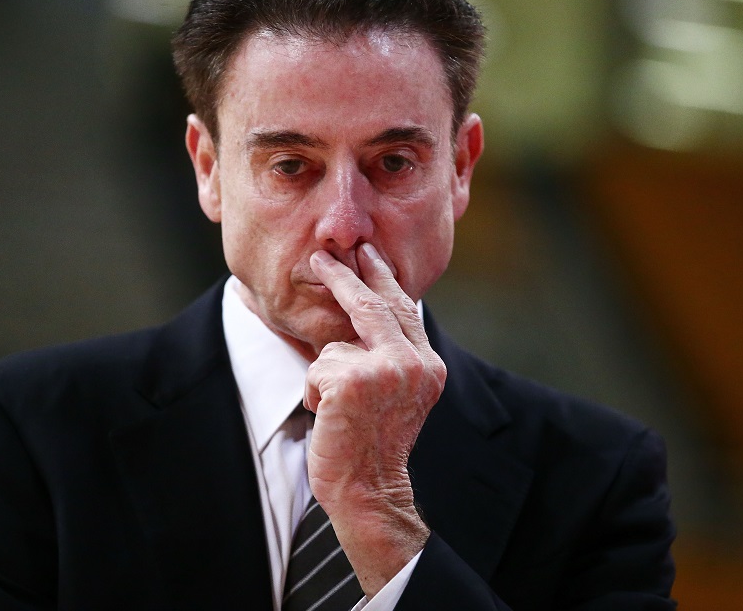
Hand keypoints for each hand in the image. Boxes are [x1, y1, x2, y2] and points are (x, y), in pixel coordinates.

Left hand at [304, 242, 445, 596]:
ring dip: (324, 376)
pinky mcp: (353, 382)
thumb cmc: (372, 445)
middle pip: (373, 305)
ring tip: (338, 412)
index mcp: (428, 366)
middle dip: (344, 277)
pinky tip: (328, 417)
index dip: (381, 279)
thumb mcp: (394, 394)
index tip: (368, 253)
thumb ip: (390, 356)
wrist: (369, 490)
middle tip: (322, 256)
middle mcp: (415, 364)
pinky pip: (317, 367)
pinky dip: (314, 392)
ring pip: (335, 345)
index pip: (402, 309)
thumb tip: (367, 309)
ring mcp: (386, 371)